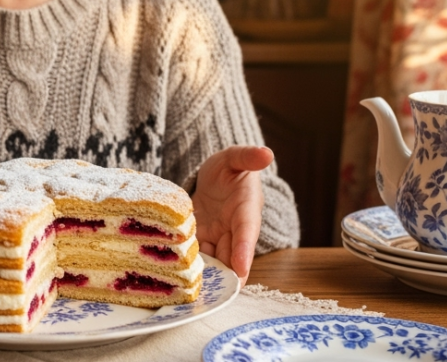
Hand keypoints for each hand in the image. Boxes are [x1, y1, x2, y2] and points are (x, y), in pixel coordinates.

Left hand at [190, 145, 272, 282]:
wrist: (214, 176)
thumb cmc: (229, 167)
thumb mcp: (235, 157)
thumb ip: (247, 156)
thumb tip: (266, 153)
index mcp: (247, 210)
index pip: (247, 233)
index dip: (244, 251)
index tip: (241, 269)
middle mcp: (234, 229)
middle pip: (232, 256)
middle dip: (226, 276)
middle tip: (215, 294)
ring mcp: (218, 237)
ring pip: (215, 260)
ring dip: (208, 276)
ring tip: (195, 292)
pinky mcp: (201, 239)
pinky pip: (198, 255)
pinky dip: (192, 267)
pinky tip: (180, 279)